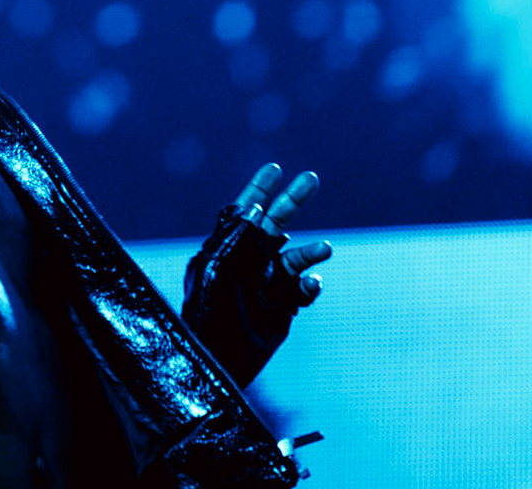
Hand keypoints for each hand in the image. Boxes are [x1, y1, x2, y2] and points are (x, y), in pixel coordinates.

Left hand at [182, 162, 334, 386]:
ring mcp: (267, 284)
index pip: (244, 212)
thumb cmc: (207, 315)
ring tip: (323, 249)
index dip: (258, 189)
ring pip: (296, 257)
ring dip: (311, 250)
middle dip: (292, 200)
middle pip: (275, 224)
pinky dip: (312, 284)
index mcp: (227, 250)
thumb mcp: (217, 271)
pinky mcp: (283, 308)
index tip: (273, 168)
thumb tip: (255, 207)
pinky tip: (311, 286)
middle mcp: (248, 262)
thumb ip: (236, 238)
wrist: (218, 362)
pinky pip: (304, 289)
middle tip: (311, 178)